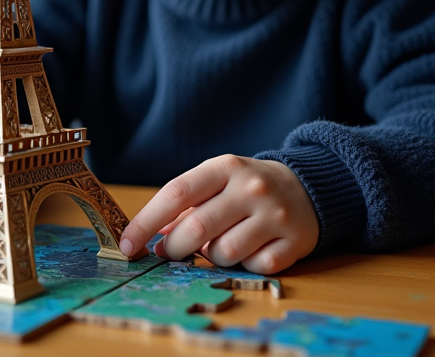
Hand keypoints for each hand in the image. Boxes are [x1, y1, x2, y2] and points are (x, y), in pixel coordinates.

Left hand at [118, 155, 319, 274]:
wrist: (306, 187)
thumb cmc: (246, 188)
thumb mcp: (216, 183)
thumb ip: (184, 207)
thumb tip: (150, 237)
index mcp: (226, 167)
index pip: (176, 193)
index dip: (146, 221)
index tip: (127, 244)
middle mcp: (251, 188)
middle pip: (196, 228)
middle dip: (173, 248)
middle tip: (168, 253)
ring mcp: (275, 214)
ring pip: (224, 252)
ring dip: (212, 257)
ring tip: (220, 244)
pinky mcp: (294, 241)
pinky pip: (254, 267)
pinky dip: (245, 265)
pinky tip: (251, 249)